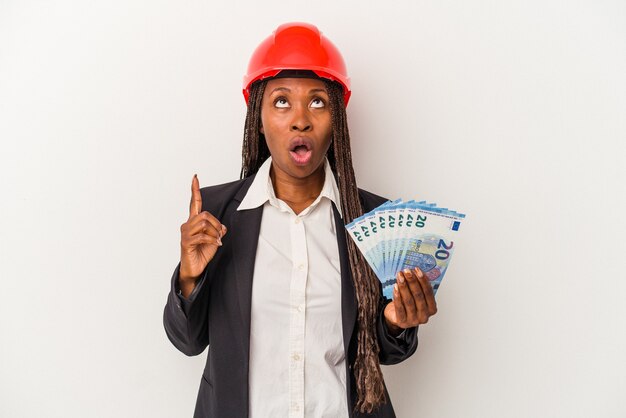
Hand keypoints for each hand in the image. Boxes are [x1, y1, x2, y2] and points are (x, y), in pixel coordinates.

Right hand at [179, 174, 226, 290]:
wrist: (194, 269)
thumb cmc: (202, 253)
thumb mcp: (214, 239)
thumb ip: (217, 230)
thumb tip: (223, 227)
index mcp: (193, 222)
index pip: (194, 203)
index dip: (195, 190)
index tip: (195, 178)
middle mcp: (187, 225)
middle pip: (205, 215)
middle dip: (217, 224)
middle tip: (220, 235)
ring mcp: (185, 233)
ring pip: (204, 224)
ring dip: (215, 233)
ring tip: (216, 241)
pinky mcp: (186, 242)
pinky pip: (202, 236)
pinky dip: (212, 240)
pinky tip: (215, 245)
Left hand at [383, 267, 437, 335]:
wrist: (396, 317)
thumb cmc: (408, 304)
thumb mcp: (416, 296)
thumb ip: (419, 286)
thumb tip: (416, 271)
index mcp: (432, 309)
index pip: (429, 292)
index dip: (423, 280)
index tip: (417, 270)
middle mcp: (424, 316)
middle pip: (418, 296)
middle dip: (412, 281)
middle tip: (406, 271)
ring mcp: (414, 320)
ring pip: (409, 301)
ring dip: (404, 286)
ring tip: (400, 277)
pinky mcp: (402, 322)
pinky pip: (399, 307)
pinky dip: (397, 296)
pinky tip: (395, 287)